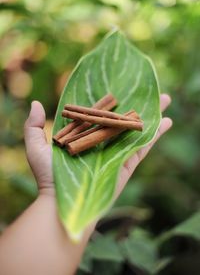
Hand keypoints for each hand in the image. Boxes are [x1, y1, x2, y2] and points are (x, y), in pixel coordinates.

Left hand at [24, 94, 171, 198]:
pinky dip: (155, 135)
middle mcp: (102, 142)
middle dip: (136, 104)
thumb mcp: (35, 147)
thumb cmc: (47, 177)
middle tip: (149, 88)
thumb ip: (33, 126)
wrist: (60, 203)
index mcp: (84, 136)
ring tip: (165, 99)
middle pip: (121, 119)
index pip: (100, 114)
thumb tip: (36, 103)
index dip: (111, 101)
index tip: (120, 87)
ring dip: (152, 115)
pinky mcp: (126, 163)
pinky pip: (142, 146)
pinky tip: (166, 121)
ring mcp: (115, 152)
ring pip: (136, 130)